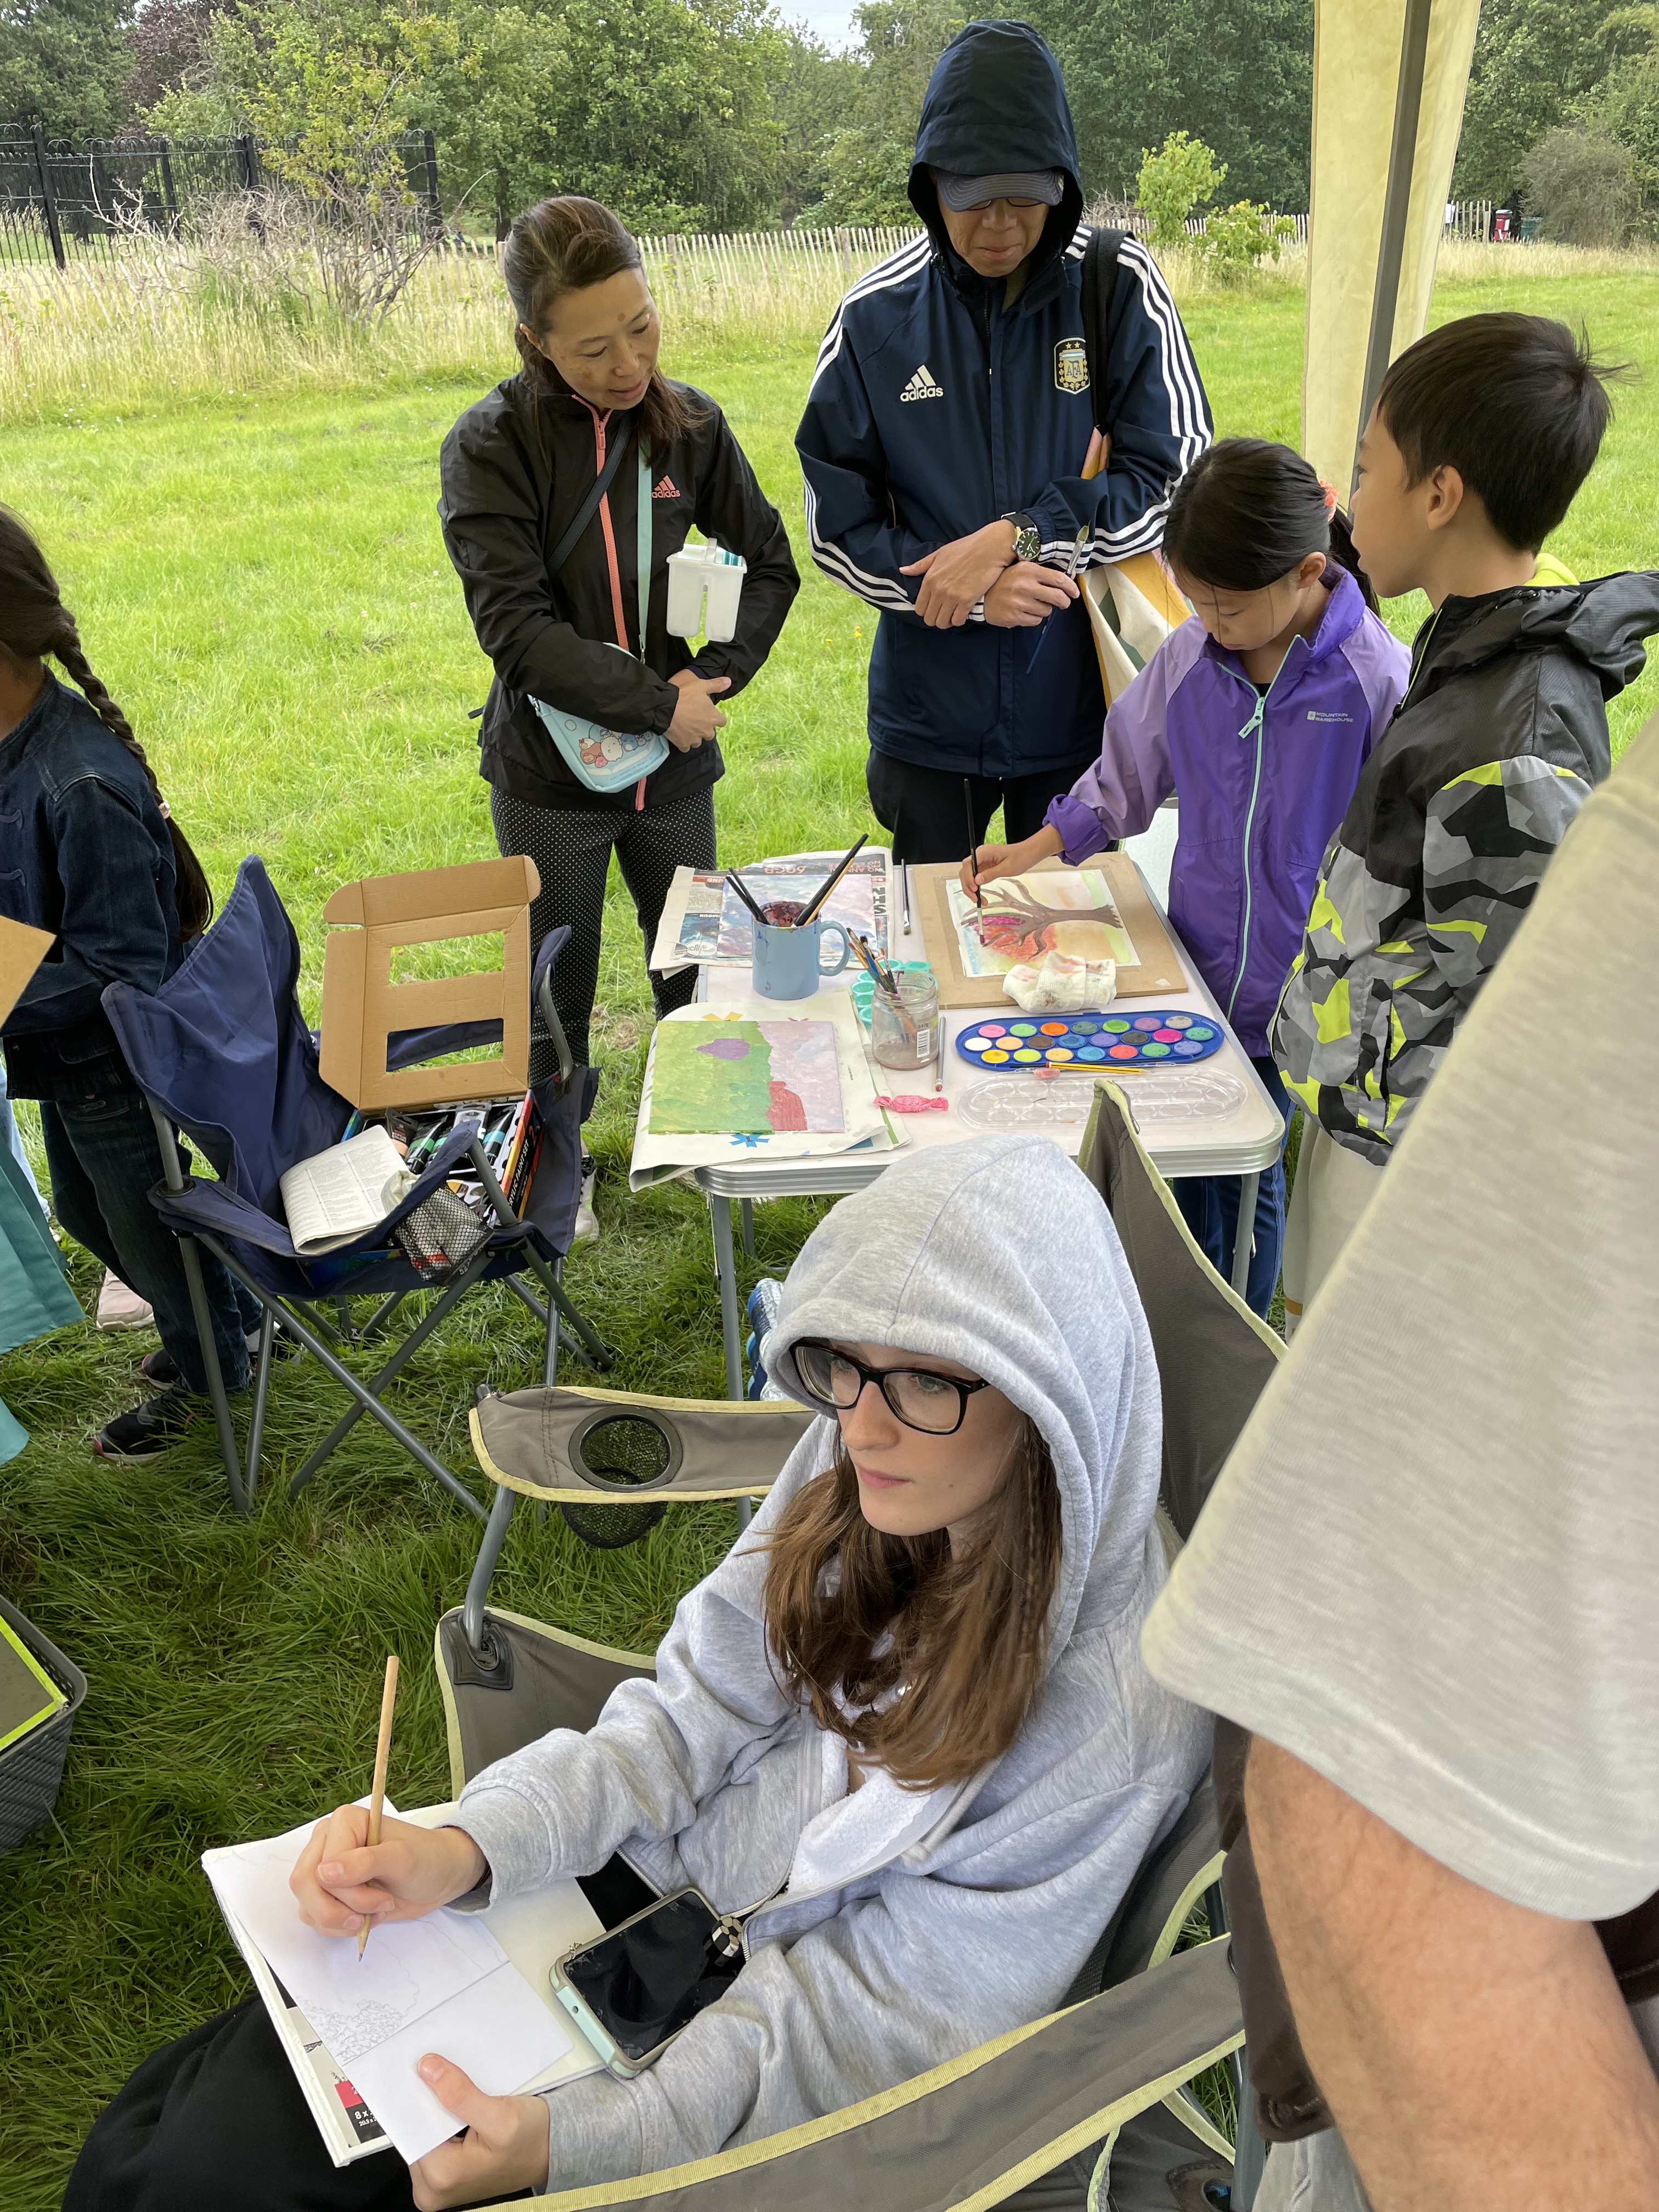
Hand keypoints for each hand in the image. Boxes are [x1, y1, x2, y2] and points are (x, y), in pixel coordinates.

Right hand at [290, 1809, 486, 1937]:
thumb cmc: (426, 1859)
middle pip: (305, 1885)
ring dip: (342, 1920)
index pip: (321, 1866)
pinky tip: (365, 1918)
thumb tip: (323, 1873)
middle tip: (374, 1912)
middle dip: (338, 1910)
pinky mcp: (328, 1892)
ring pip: (307, 1906)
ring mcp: (325, 1868)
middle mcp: (327, 1842)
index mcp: (344, 1822)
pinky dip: (339, 1927)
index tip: (383, 1897)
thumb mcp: (402, 1859)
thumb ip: (365, 1863)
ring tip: (375, 1912)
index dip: (349, 1891)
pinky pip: (314, 1917)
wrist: (438, 1877)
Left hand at [408, 2058, 549, 2210]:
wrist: (551, 2151)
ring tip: (463, 2098)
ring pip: (424, 2132)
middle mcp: (432, 2189)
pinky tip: (462, 2110)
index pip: (413, 2127)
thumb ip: (461, 2095)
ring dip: (439, 2109)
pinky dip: (444, 2119)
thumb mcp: (501, 2115)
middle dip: (431, 2101)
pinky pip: (433, 2138)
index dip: (421, 2095)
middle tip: (451, 2081)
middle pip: (416, 2130)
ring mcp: (437, 2185)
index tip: (429, 2070)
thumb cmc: (532, 2142)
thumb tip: (428, 2070)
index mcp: (440, 2178)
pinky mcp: (444, 2176)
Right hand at [666, 669, 729, 751]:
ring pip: (698, 741)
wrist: (665, 708)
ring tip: (687, 728)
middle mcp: (706, 731)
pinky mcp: (683, 744)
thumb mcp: (701, 685)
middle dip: (705, 728)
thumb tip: (729, 681)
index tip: (710, 715)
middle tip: (696, 720)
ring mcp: (695, 739)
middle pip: (710, 734)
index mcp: (713, 718)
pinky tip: (680, 735)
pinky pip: (686, 747)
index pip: (722, 722)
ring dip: (695, 736)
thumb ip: (716, 685)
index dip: (717, 718)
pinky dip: (684, 743)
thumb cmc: (684, 696)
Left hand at [901, 521, 1017, 626]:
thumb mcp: (939, 553)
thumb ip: (921, 565)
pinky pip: (958, 621)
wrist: (990, 547)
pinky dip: (960, 620)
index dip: (926, 611)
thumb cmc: (966, 548)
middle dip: (936, 618)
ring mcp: (952, 596)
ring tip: (953, 614)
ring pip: (943, 623)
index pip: (919, 608)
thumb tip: (903, 570)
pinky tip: (963, 613)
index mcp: (929, 579)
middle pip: (929, 619)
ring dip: (947, 621)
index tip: (934, 607)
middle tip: (944, 613)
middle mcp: (938, 590)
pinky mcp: (967, 601)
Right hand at [962, 834, 1051, 900]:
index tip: (974, 888)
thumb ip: (991, 874)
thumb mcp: (1007, 868)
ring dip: (970, 888)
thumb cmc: (1020, 857)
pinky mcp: (984, 867)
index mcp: (984, 852)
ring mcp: (981, 862)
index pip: (968, 864)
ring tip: (978, 900)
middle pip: (965, 871)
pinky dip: (976, 887)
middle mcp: (980, 856)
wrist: (1028, 853)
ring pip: (969, 876)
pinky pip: (976, 878)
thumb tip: (977, 881)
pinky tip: (981, 895)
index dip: (968, 877)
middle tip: (975, 898)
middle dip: (967, 885)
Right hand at [982, 563, 1079, 628]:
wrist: (982, 596)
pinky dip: (1034, 617)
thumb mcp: (1023, 569)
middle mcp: (1024, 585)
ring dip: (1045, 609)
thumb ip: (1045, 572)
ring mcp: (1019, 603)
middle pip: (1058, 597)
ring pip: (1047, 611)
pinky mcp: (1015, 617)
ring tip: (1035, 604)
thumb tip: (1071, 577)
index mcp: (1028, 570)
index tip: (1075, 592)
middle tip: (1063, 602)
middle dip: (1064, 601)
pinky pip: (1036, 621)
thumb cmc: (1005, 581)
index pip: (1059, 579)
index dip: (1071, 587)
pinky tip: (1026, 611)